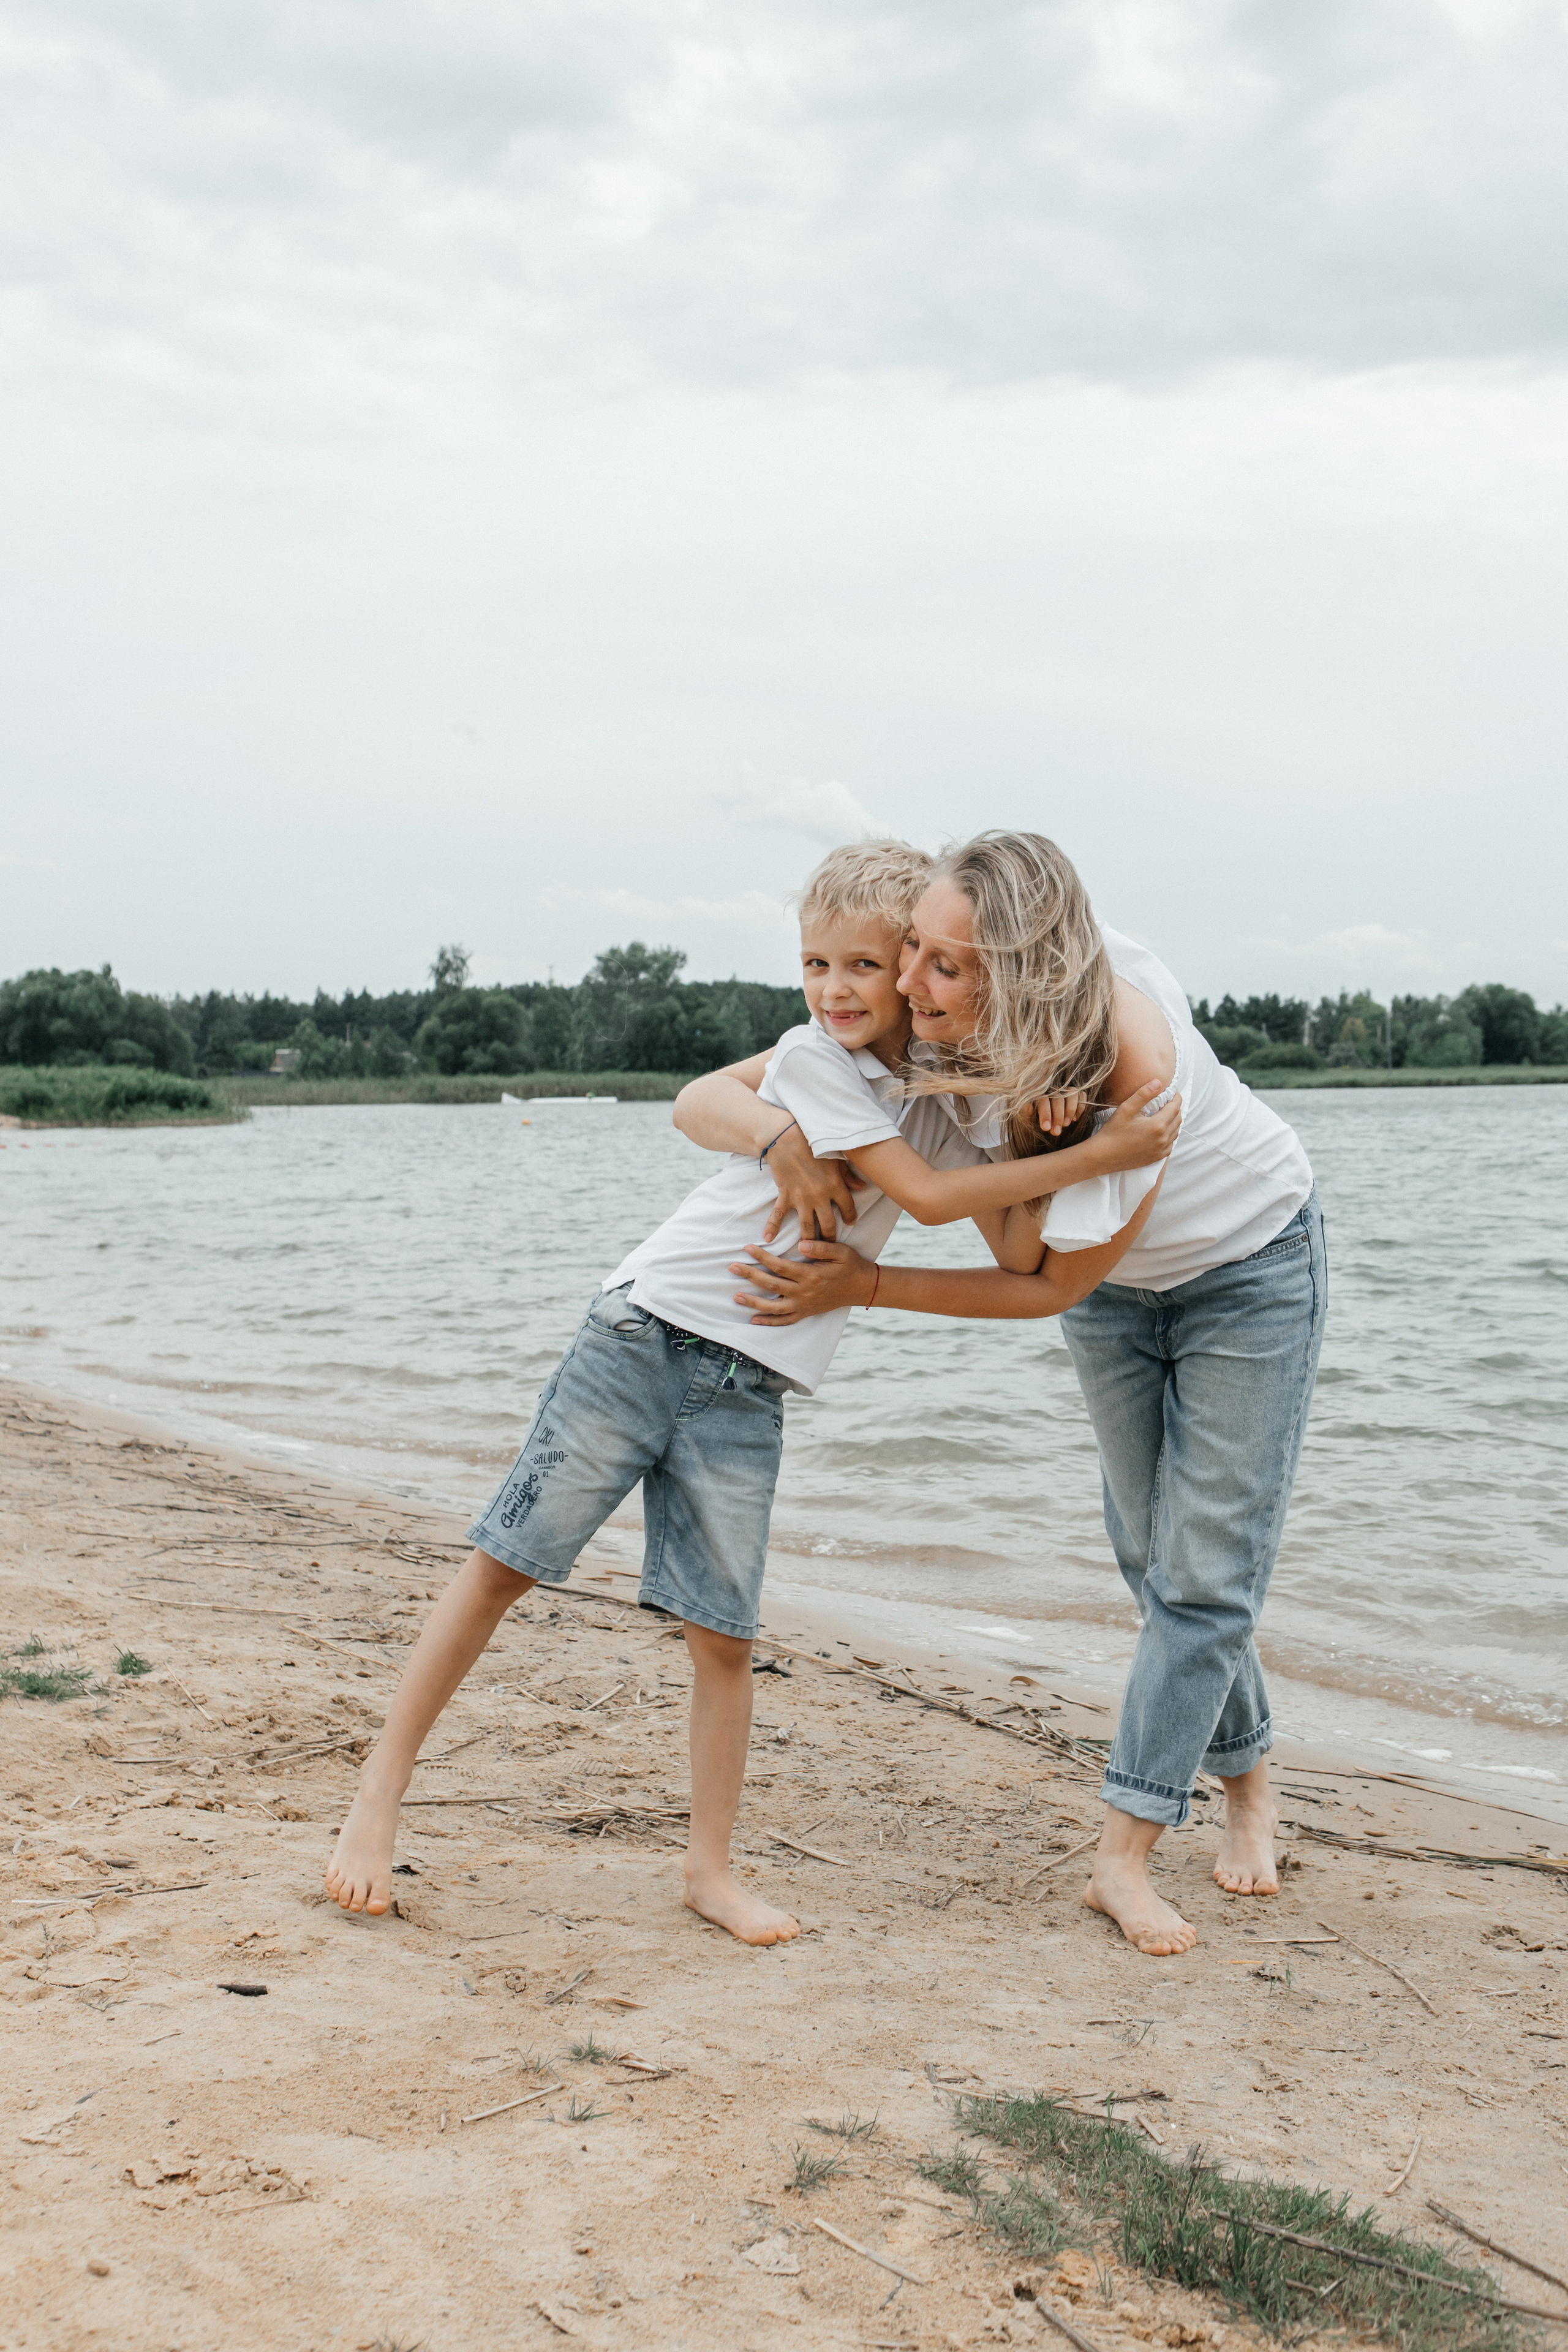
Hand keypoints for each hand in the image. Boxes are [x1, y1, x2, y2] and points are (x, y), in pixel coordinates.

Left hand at [729, 1238, 874, 1323]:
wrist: (862, 1287)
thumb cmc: (850, 1266)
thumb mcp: (840, 1252)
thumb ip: (821, 1248)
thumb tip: (800, 1245)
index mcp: (810, 1275)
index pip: (780, 1266)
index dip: (762, 1257)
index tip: (747, 1247)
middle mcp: (804, 1293)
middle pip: (772, 1285)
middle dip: (750, 1276)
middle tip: (732, 1268)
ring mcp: (804, 1305)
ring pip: (774, 1307)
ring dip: (753, 1302)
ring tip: (736, 1297)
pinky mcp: (806, 1313)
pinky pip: (785, 1321)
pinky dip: (769, 1322)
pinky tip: (754, 1319)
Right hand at [758, 1124, 866, 1243]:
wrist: (786, 1138)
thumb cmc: (813, 1144)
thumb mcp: (836, 1158)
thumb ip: (848, 1175)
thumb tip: (862, 1186)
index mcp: (835, 1186)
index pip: (848, 1208)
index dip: (851, 1217)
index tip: (850, 1222)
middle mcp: (819, 1196)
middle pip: (829, 1224)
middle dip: (831, 1237)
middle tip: (831, 1244)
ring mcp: (801, 1199)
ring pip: (807, 1227)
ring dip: (809, 1240)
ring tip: (809, 1249)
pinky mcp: (785, 1195)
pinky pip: (778, 1215)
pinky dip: (772, 1227)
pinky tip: (768, 1238)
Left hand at [1034, 1088, 1088, 1136]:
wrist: (1050, 1126)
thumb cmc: (1039, 1124)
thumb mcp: (1031, 1122)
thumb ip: (1029, 1115)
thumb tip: (1029, 1109)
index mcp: (1040, 1094)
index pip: (1043, 1100)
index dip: (1045, 1113)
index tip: (1046, 1128)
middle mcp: (1054, 1089)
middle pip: (1058, 1098)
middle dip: (1058, 1116)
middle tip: (1056, 1132)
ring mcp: (1067, 1090)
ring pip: (1072, 1094)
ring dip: (1070, 1110)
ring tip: (1066, 1125)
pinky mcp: (1078, 1093)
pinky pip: (1082, 1096)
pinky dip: (1080, 1107)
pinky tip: (1075, 1119)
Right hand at [1094, 1080, 1182, 1171]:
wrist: (1103, 1157)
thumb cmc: (1112, 1132)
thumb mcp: (1126, 1109)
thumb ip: (1143, 1094)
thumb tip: (1158, 1082)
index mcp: (1157, 1126)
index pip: (1175, 1107)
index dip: (1176, 1096)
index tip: (1172, 1090)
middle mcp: (1163, 1139)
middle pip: (1178, 1119)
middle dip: (1175, 1107)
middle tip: (1168, 1100)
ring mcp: (1161, 1150)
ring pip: (1176, 1131)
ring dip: (1174, 1120)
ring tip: (1164, 1113)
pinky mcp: (1157, 1157)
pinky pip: (1171, 1144)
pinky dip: (1170, 1134)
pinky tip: (1161, 1130)